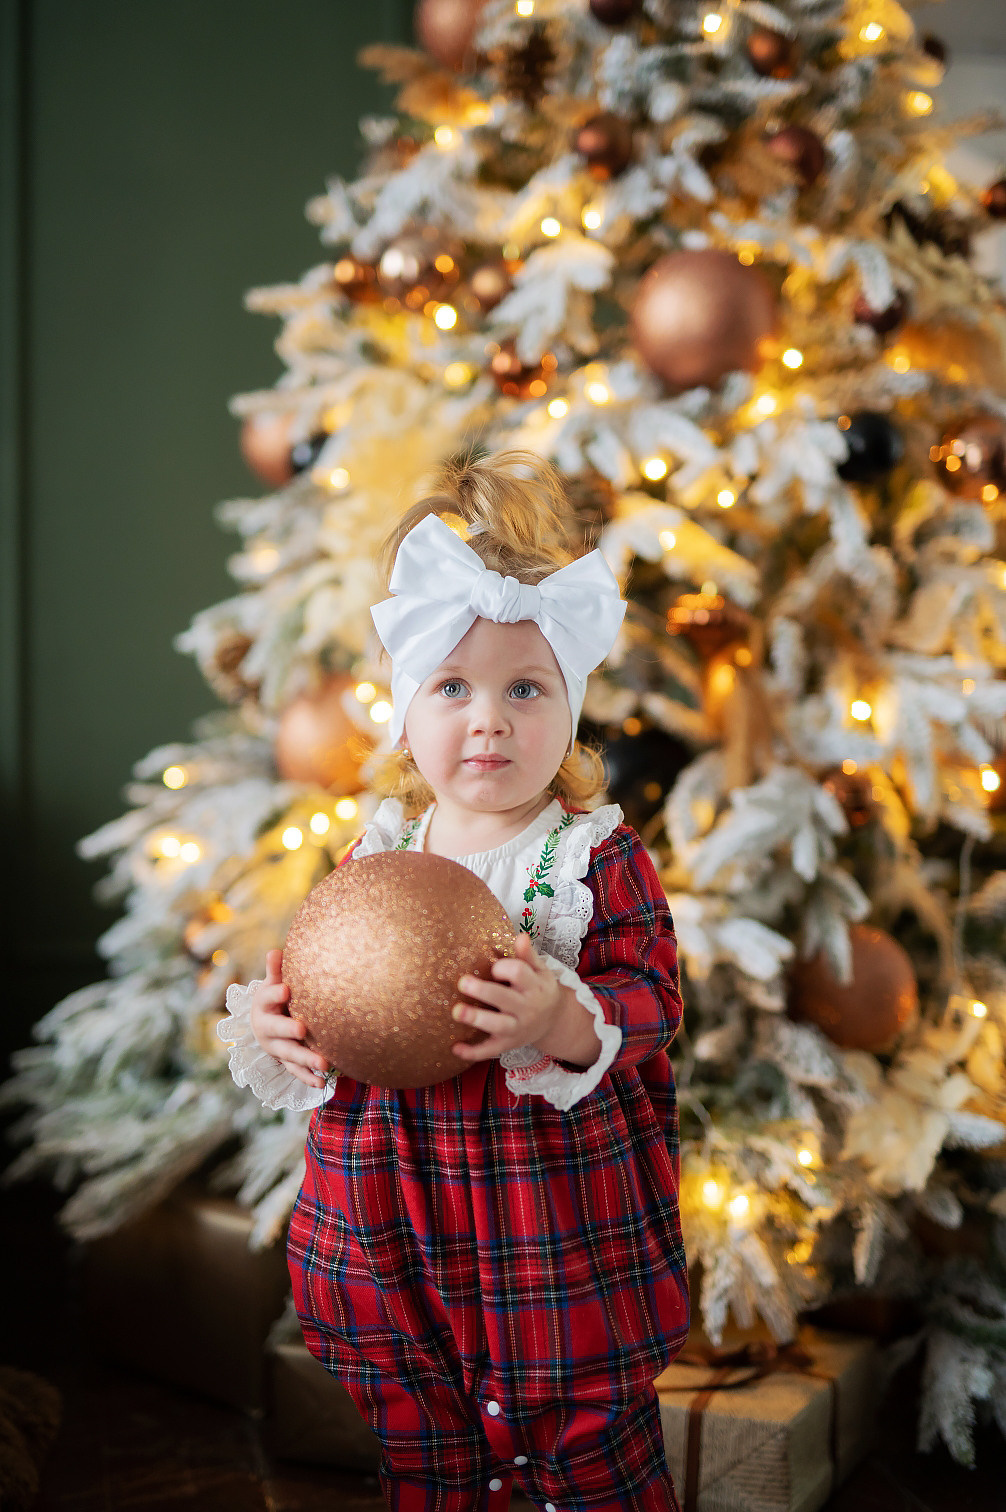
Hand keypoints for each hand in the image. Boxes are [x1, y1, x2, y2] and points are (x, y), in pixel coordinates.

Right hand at [249, 948, 329, 1089]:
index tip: (287, 989)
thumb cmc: (275, 998)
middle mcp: (266, 1029)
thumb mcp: (273, 984)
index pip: (267, 998)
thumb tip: (275, 951)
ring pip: (289, 1054)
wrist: (264, 1024)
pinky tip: (322, 1082)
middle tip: (302, 1029)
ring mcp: (275, 1048)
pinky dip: (308, 1077)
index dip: (275, 994)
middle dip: (288, 1030)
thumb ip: (276, 971)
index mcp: (262, 1006)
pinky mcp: (285, 1061)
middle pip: (277, 1030)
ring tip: (324, 1063)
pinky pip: (296, 1071)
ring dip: (305, 1059)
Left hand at [451, 934, 562, 1062]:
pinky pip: (490, 1050)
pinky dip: (472, 1052)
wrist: (555, 1021)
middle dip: (483, 991)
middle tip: (462, 982)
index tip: (492, 967)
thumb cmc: (540, 989)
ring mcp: (517, 1028)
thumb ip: (528, 955)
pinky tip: (455, 1048)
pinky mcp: (508, 1044)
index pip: (518, 973)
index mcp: (534, 986)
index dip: (502, 968)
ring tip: (456, 1011)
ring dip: (476, 1019)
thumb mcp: (540, 971)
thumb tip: (520, 936)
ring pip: (497, 1025)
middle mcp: (526, 1008)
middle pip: (504, 998)